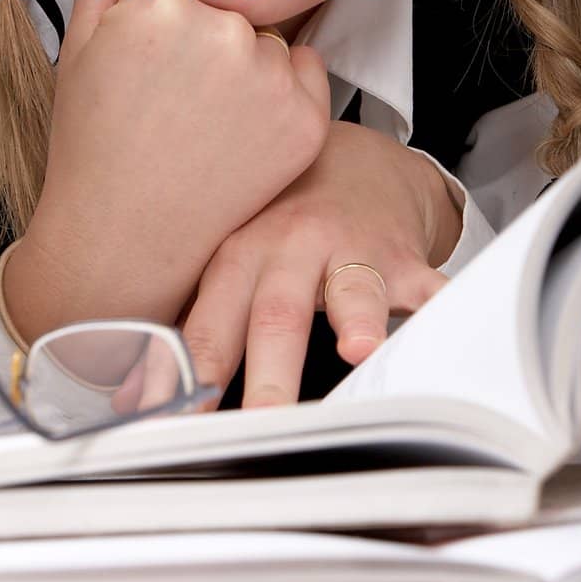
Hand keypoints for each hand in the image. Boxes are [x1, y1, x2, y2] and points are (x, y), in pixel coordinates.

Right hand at [3, 0, 331, 341]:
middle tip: (174, 95)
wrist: (123, 238)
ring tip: (203, 118)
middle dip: (205, 34)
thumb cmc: (95, 146)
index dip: (157, 18)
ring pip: (266, 35)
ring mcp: (269, 76)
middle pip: (225, 2)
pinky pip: (307, 70)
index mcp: (159, 3)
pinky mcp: (307, 119)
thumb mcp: (79, 47)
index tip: (145, 61)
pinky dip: (284, 90)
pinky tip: (240, 129)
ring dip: (247, 61)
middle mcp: (221, 30)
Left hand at [164, 120, 462, 408]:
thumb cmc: (282, 218)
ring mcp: (352, 250)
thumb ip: (196, 320)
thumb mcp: (230, 250)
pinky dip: (442, 314)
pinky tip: (448, 336)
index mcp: (240, 254)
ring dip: (355, 319)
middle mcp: (293, 248)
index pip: (205, 325)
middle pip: (276, 315)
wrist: (354, 158)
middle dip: (267, 375)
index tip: (165, 419)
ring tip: (356, 347)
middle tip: (257, 422)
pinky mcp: (405, 257)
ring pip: (353, 291)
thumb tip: (132, 396)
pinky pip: (430, 287)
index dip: (184, 375)